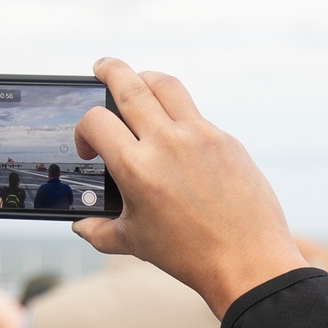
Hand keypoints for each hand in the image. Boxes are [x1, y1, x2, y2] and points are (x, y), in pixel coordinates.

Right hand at [72, 58, 306, 318]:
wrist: (247, 260)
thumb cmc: (188, 255)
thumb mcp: (135, 243)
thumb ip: (99, 231)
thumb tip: (80, 226)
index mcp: (136, 167)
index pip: (96, 121)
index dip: (83, 131)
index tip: (89, 148)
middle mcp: (166, 142)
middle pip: (129, 84)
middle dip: (109, 70)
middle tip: (101, 67)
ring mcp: (200, 136)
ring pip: (166, 85)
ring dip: (146, 78)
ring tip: (138, 81)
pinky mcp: (225, 140)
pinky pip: (195, 114)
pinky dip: (179, 113)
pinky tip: (176, 129)